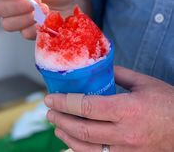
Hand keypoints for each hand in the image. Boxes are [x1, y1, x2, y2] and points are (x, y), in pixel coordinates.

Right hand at [0, 0, 75, 38]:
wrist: (73, 1)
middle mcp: (10, 5)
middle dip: (17, 5)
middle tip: (37, 0)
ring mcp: (18, 20)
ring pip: (8, 24)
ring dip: (26, 17)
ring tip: (45, 8)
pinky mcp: (29, 32)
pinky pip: (24, 33)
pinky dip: (36, 26)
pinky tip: (47, 19)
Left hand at [44, 66, 173, 151]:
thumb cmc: (168, 104)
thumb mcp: (144, 83)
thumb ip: (119, 74)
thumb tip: (97, 68)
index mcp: (127, 109)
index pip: (87, 106)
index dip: (65, 102)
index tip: (51, 97)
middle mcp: (125, 133)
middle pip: (82, 130)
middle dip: (61, 119)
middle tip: (49, 111)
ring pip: (87, 150)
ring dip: (67, 137)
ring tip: (57, 126)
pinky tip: (73, 144)